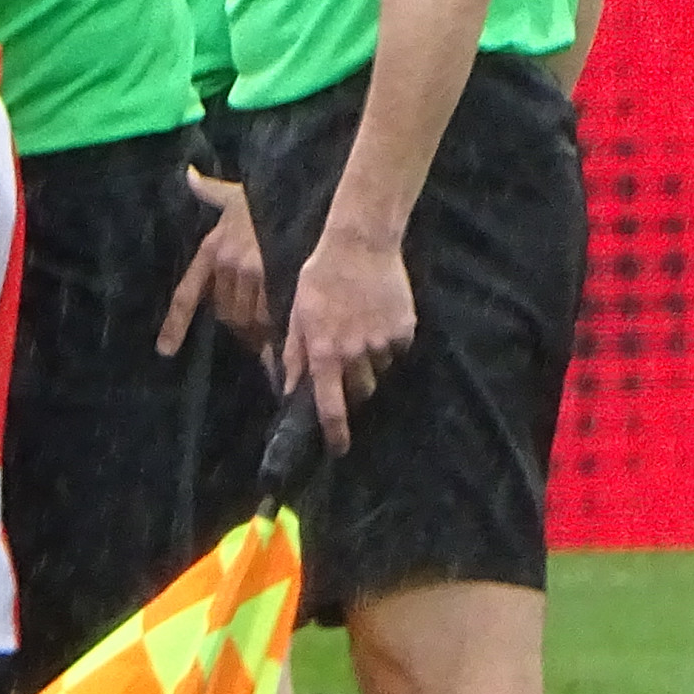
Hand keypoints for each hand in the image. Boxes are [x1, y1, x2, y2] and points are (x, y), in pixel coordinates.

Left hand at [157, 168, 270, 352]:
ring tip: (276, 333)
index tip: (165, 350)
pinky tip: (286, 337)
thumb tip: (190, 175)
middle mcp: (225, 261)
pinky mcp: (274, 276)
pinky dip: (277, 331)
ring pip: (248, 319)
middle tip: (259, 332)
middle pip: (225, 314)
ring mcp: (250, 269)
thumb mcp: (236, 194)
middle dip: (240, 326)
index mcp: (212, 248)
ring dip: (260, 332)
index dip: (175, 324)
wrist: (299, 188)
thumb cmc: (270, 195)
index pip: (187, 293)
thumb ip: (211, 192)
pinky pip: (270, 316)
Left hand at [276, 220, 412, 453]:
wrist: (360, 244)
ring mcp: (382, 343)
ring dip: (369, 361)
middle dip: (351, 386)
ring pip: (378, 369)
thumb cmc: (320, 277)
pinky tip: (377, 316)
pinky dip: (387, 341)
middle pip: (359, 391)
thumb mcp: (297, 315)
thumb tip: (289, 389)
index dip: (336, 433)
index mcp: (324, 352)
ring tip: (360, 329)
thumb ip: (294, 355)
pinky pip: (396, 349)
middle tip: (345, 362)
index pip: (331, 406)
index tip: (339, 449)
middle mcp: (355, 354)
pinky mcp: (404, 330)